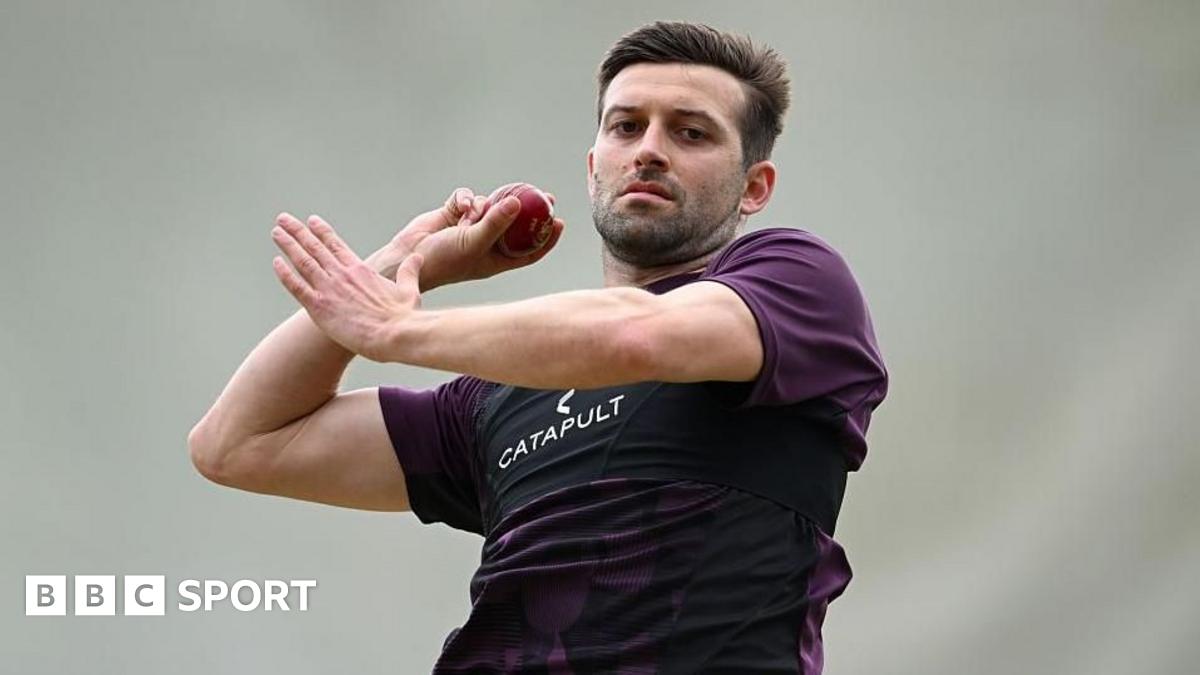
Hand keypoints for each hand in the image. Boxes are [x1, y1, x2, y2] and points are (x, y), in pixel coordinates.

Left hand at [272, 213, 422, 361]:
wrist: (396, 334)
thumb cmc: (404, 316)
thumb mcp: (409, 289)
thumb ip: (410, 271)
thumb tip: (417, 257)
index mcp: (361, 270)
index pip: (336, 245)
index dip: (322, 232)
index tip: (311, 221)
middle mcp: (342, 274)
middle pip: (315, 247)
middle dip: (298, 232)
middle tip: (283, 219)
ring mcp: (329, 289)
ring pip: (303, 261)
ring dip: (288, 245)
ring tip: (277, 232)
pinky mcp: (319, 307)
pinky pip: (297, 286)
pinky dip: (285, 274)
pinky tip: (276, 262)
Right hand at [369, 187, 564, 290]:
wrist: (407, 258)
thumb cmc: (443, 261)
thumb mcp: (474, 243)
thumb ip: (496, 223)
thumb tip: (518, 202)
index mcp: (497, 259)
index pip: (530, 250)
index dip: (546, 239)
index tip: (560, 222)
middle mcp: (486, 243)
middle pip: (516, 224)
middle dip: (529, 210)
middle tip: (545, 195)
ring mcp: (470, 228)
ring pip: (490, 206)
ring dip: (485, 204)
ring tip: (472, 214)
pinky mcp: (454, 214)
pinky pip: (467, 198)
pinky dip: (465, 198)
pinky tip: (459, 207)